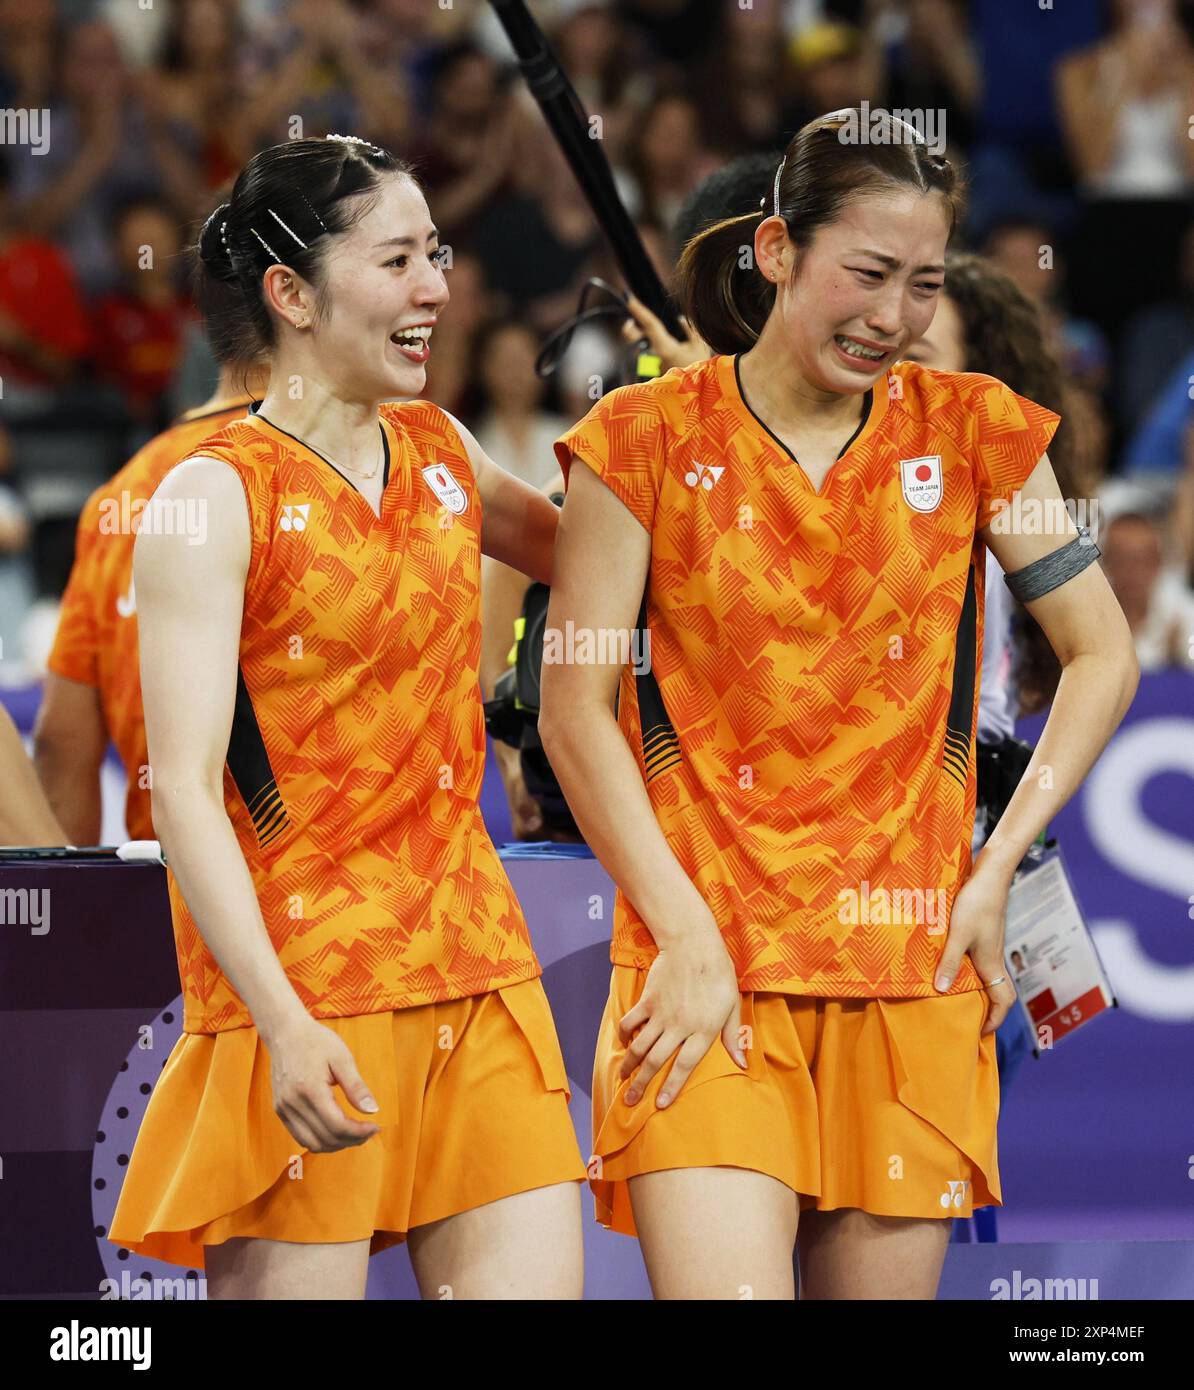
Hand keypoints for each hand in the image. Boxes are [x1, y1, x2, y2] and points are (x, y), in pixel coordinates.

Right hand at [264, 1014, 380, 1152]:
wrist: (286, 1032)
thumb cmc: (316, 1041)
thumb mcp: (342, 1058)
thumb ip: (356, 1087)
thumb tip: (373, 1110)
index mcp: (310, 1090)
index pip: (337, 1126)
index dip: (359, 1132)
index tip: (375, 1127)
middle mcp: (292, 1104)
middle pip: (326, 1138)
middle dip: (351, 1140)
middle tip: (368, 1131)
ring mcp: (283, 1109)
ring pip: (312, 1144)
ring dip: (336, 1145)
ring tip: (354, 1133)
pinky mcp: (280, 1110)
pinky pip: (301, 1136)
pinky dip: (320, 1140)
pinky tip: (335, 1130)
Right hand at [618, 918, 744, 1108]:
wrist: (693, 943)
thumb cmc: (718, 974)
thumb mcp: (733, 1004)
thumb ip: (733, 1036)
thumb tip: (741, 1064)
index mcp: (703, 1030)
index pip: (685, 1066)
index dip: (672, 1087)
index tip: (661, 1105)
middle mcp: (680, 1026)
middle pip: (656, 1061)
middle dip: (642, 1084)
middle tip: (631, 1101)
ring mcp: (661, 1013)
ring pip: (640, 1046)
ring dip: (629, 1065)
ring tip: (622, 1079)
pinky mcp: (648, 1000)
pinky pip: (631, 1021)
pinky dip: (624, 1034)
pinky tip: (623, 1043)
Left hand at [619, 292, 709, 372]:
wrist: (695, 398)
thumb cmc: (698, 371)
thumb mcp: (700, 346)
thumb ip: (689, 328)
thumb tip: (679, 319)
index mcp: (664, 347)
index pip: (649, 323)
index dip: (638, 309)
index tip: (627, 296)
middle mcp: (652, 356)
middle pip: (632, 336)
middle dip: (631, 327)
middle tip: (634, 323)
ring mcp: (648, 366)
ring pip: (637, 346)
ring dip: (642, 341)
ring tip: (653, 343)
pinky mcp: (647, 373)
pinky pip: (643, 357)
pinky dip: (649, 353)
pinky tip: (661, 357)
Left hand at [934, 856, 1017, 1035]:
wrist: (990, 875)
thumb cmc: (976, 903)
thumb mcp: (958, 934)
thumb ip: (950, 962)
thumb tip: (943, 991)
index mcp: (991, 964)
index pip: (1003, 1002)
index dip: (994, 1021)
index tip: (979, 1033)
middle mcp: (994, 958)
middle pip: (998, 992)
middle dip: (988, 1010)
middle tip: (968, 1020)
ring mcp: (990, 946)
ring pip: (989, 976)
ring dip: (978, 990)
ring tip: (956, 998)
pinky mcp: (984, 934)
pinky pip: (981, 962)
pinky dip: (971, 971)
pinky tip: (952, 966)